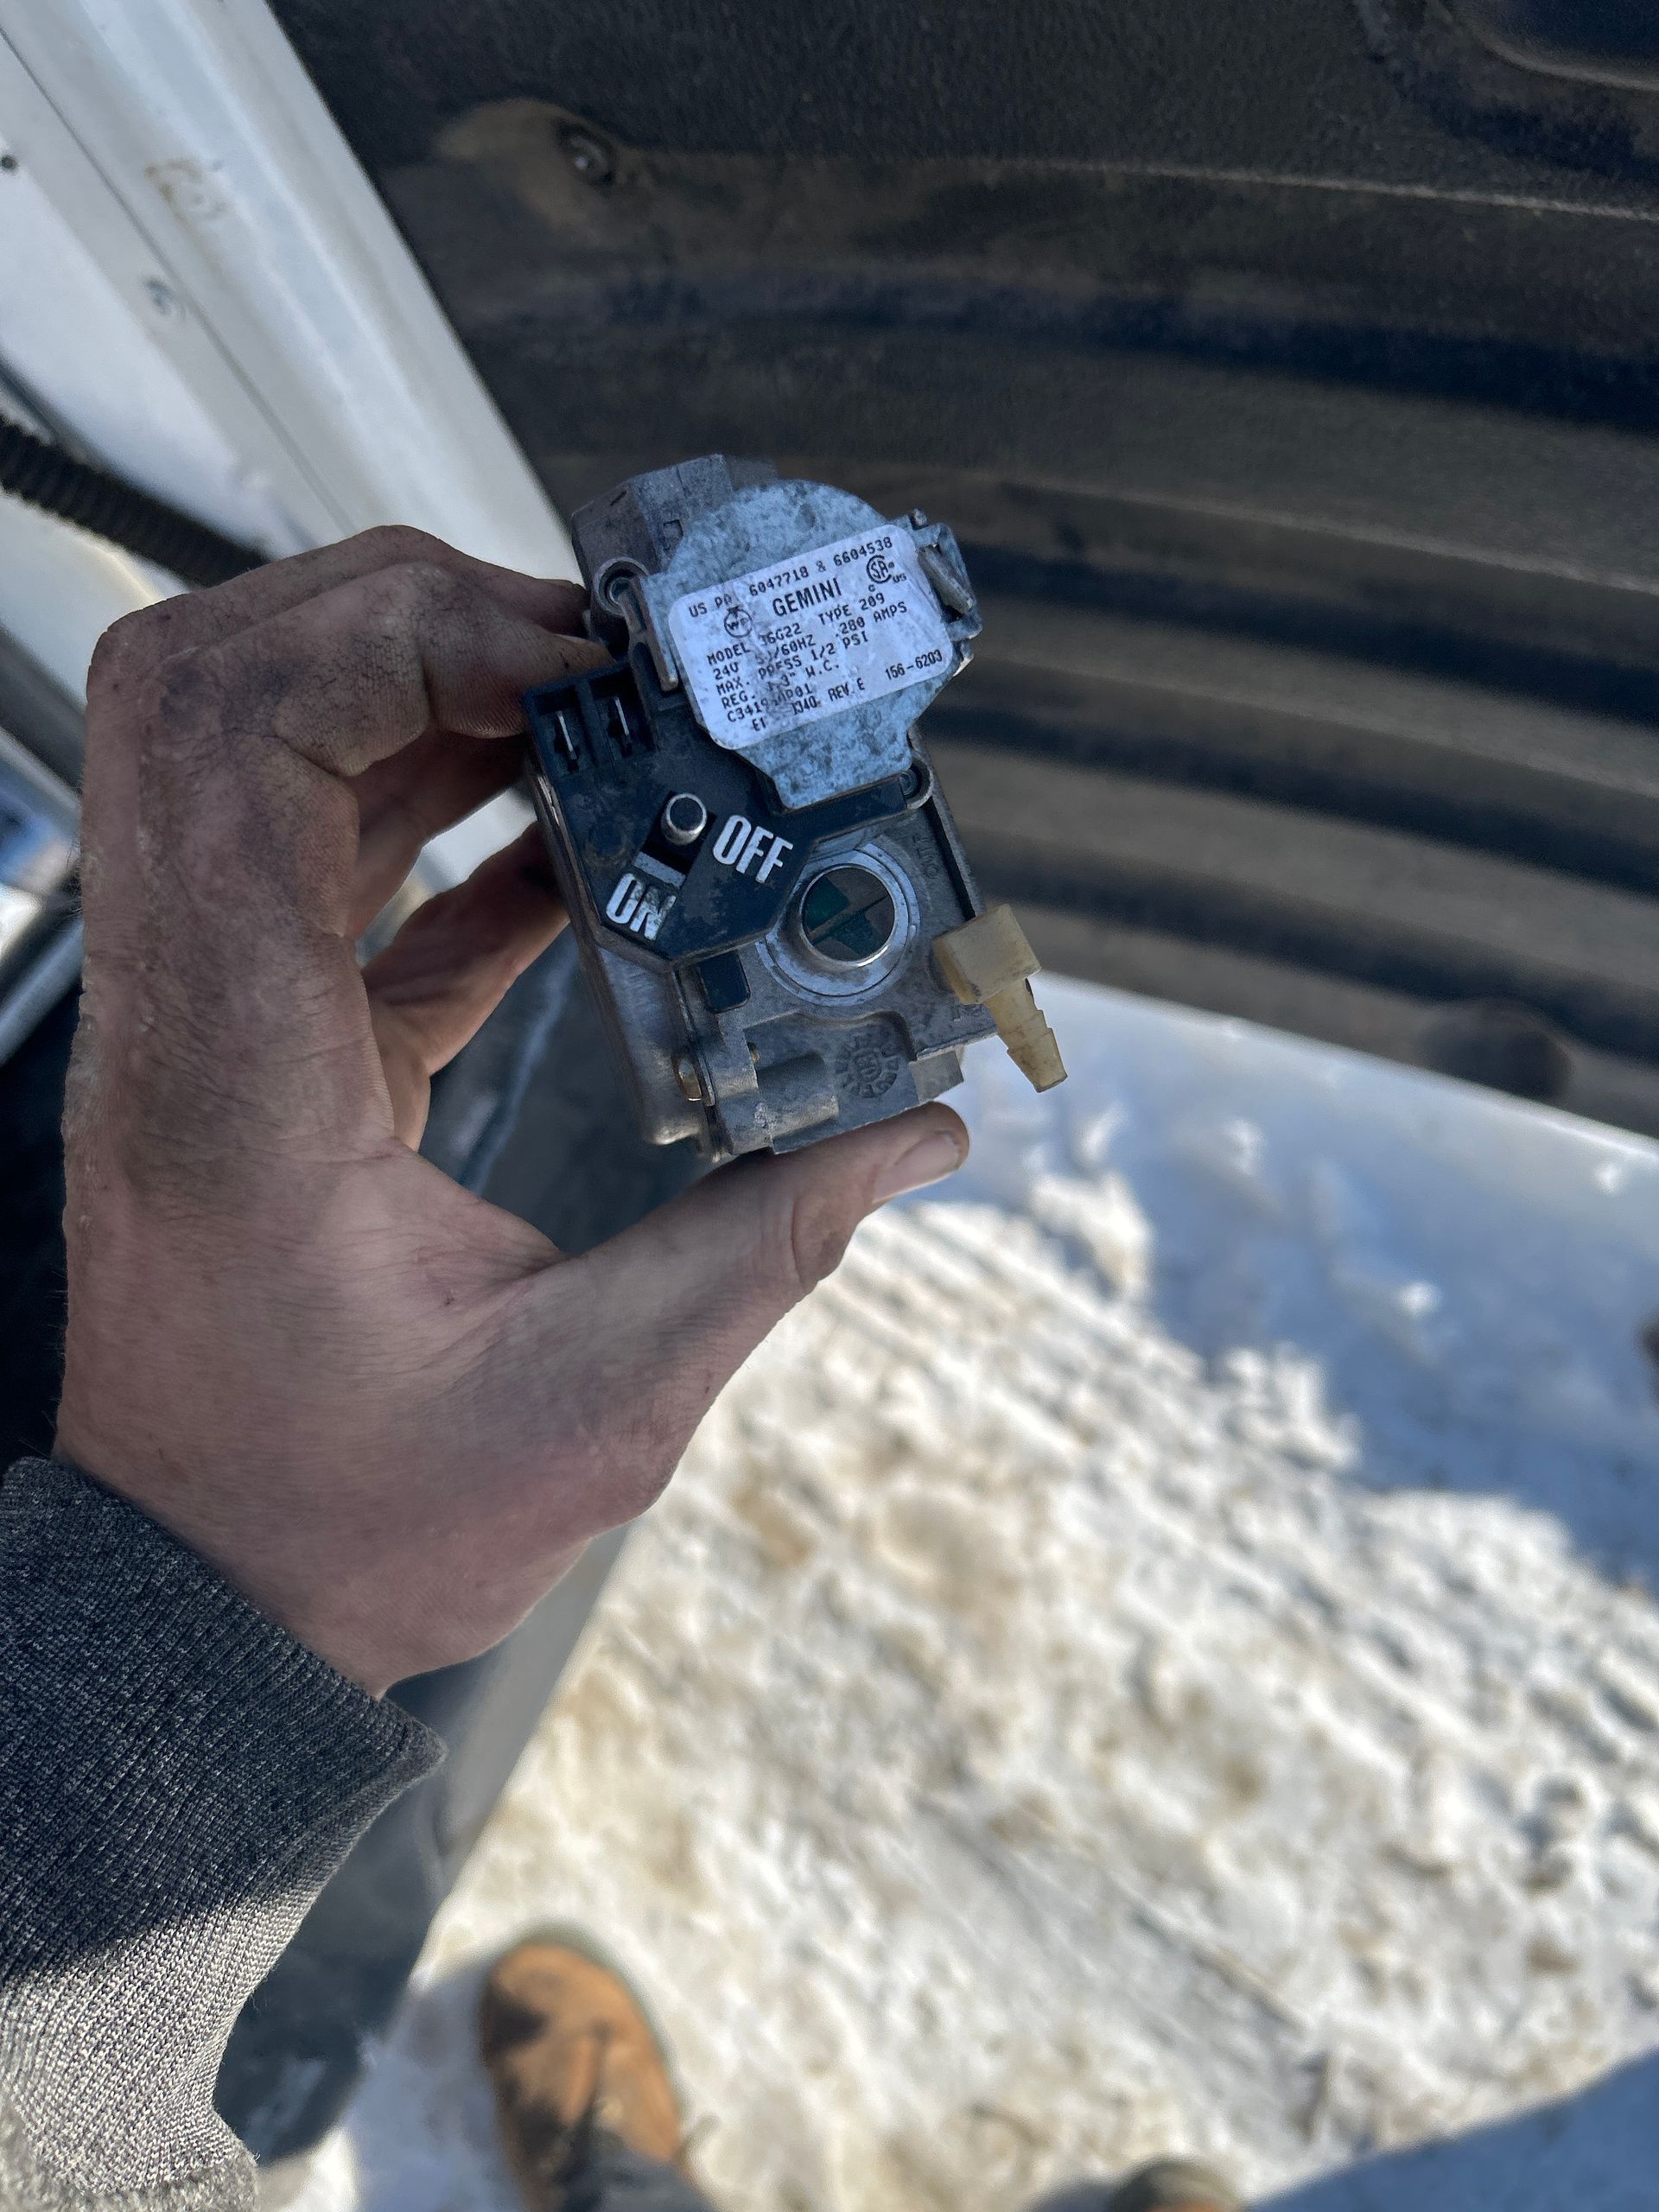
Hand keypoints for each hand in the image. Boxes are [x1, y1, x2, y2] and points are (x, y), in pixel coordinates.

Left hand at [56, 529, 965, 1694]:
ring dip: (420, 697)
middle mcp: (195, 1013)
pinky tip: (576, 840)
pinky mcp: (268, 1046)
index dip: (396, 643)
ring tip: (594, 714)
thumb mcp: (592, 1402)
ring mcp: (214, 1018)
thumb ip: (766, 1245)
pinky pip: (336, 872)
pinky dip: (449, 819)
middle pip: (216, 690)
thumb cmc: (349, 1526)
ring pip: (258, 752)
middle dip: (396, 615)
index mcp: (243, 1073)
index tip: (567, 668)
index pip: (239, 745)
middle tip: (579, 653)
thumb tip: (915, 1131)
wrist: (212, 1597)